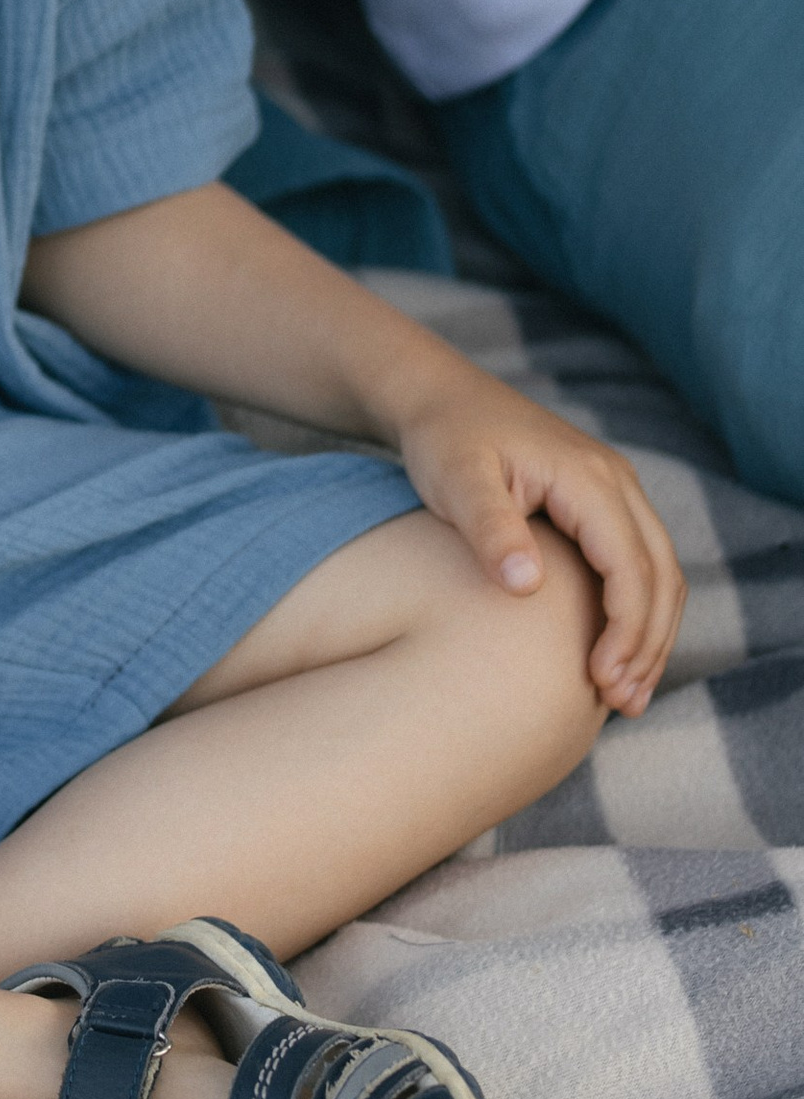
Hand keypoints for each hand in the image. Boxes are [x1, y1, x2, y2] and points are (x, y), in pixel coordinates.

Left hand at [393, 367, 683, 715]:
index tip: (601, 680)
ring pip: (660, 572)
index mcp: (588, 478)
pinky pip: (638, 563)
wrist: (437, 396)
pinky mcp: (600, 503)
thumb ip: (491, 529)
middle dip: (648, 643)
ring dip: (652, 634)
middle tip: (622, 703)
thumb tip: (526, 586)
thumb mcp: (455, 479)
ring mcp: (614, 490)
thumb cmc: (441, 438)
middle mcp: (615, 481)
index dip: (624, 628)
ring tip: (627, 694)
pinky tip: (615, 652)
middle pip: (661, 574)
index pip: (629, 565)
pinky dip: (638, 611)